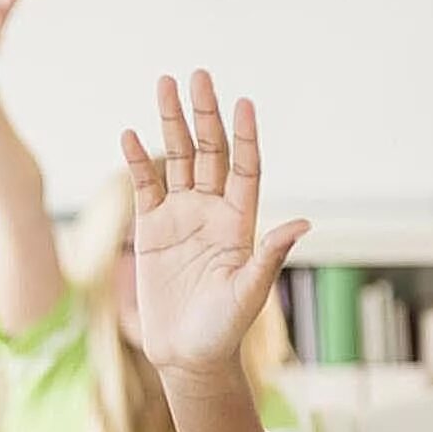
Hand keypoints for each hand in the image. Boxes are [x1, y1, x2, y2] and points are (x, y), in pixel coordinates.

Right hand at [121, 71, 307, 388]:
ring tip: (164, 86)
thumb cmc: (224, 330)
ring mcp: (181, 216)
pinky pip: (144, 187)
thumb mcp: (249, 293)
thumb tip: (303, 224)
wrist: (187, 355)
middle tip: (198, 76)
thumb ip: (269, 255)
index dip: (245, 136)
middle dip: (204, 114)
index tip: (243, 103)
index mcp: (241, 222)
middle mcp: (212, 211)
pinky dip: (137, 161)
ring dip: (171, 123)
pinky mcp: (151, 230)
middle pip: (209, 152)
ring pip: (176, 159)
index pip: (245, 167)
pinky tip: (129, 134)